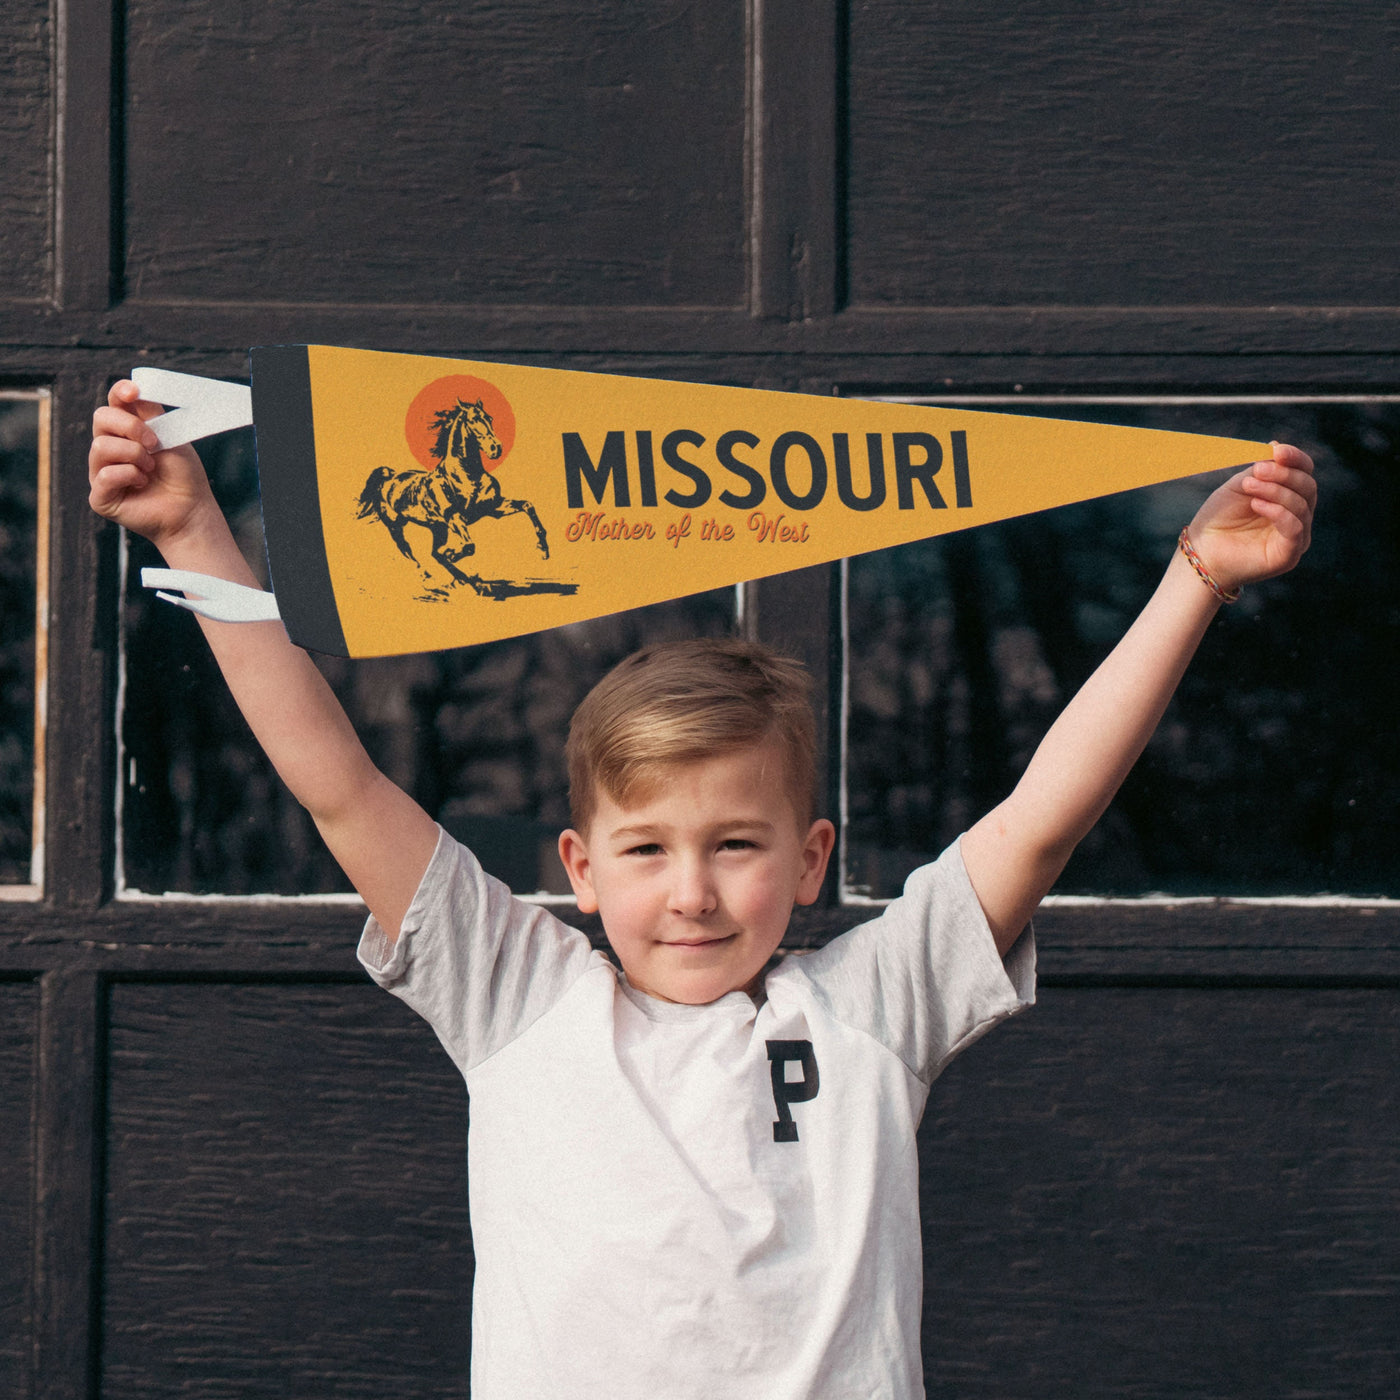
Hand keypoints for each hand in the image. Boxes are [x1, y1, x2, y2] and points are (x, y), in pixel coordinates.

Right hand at [89, 380, 218, 547]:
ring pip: (100, 446)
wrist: (192, 510)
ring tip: (151, 469)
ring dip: (134, 455)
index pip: (114, 403)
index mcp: (126, 431)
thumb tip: (136, 388)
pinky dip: (129, 475)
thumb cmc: (183, 475)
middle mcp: (109, 449)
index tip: (133, 392)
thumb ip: (151, 414)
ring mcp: (101, 472)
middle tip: (155, 443)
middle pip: (101, 418)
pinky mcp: (100, 496)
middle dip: (131, 427)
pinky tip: (143, 484)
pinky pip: (105, 475)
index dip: (120, 392)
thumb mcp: (171, 437)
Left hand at [1184, 442, 1316, 593]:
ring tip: (1248, 485)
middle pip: (1307, 486)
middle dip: (1284, 474)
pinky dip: (1278, 511)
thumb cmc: (1219, 517)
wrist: (1202, 550)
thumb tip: (1277, 446)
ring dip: (1275, 491)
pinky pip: (1295, 527)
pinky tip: (1256, 504)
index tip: (1278, 450)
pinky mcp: (1289, 554)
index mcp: (1288, 495)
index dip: (1295, 458)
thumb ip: (1260, 469)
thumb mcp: (1239, 486)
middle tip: (1257, 470)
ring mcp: (1296, 536)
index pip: (1305, 472)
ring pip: (1301, 505)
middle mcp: (1298, 515)